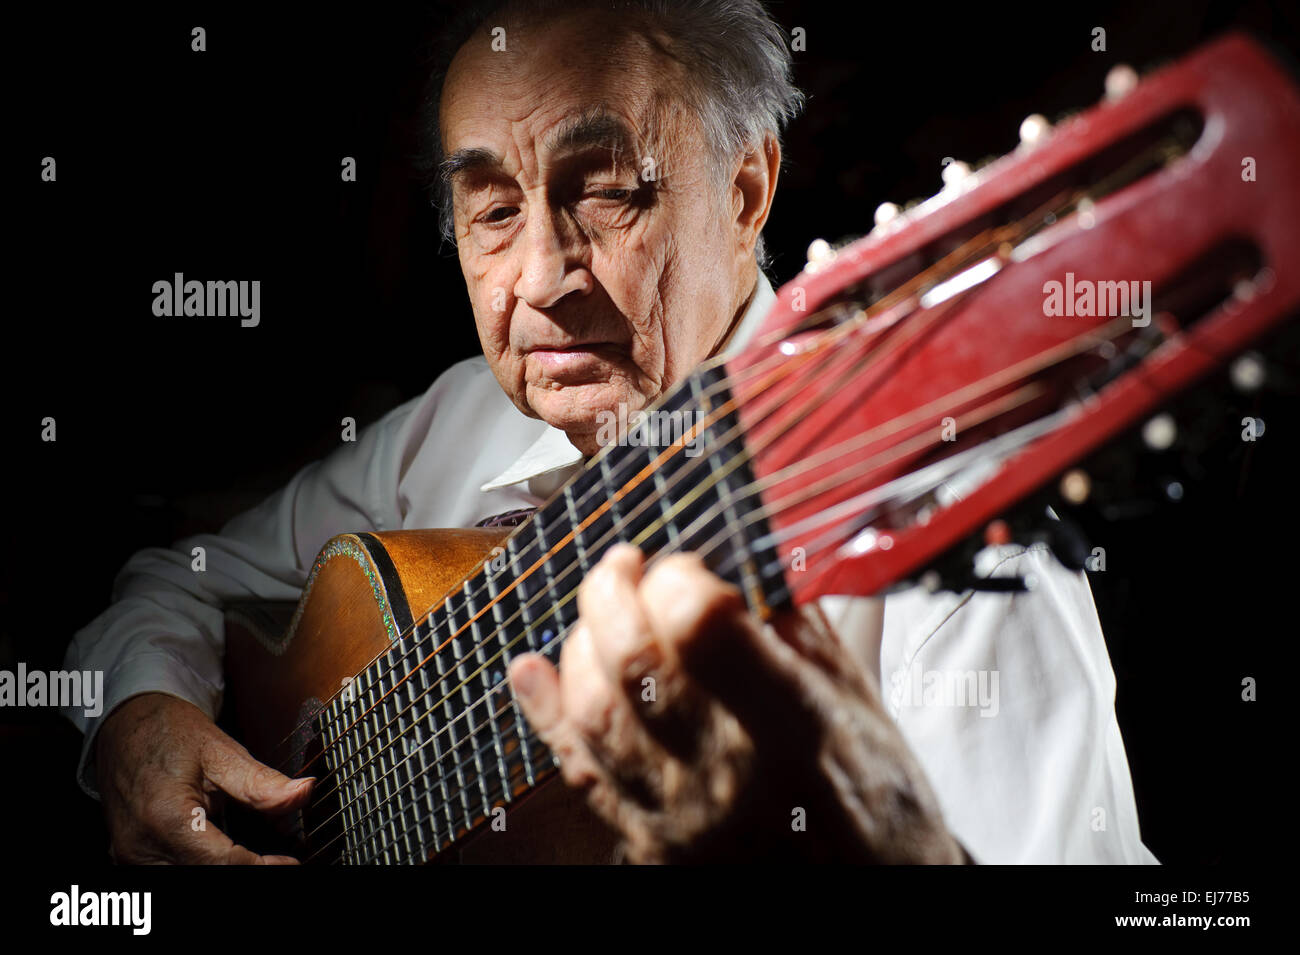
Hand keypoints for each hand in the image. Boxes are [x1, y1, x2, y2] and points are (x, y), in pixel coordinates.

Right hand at [95, 692, 313, 863]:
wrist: (125, 722)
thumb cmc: (169, 732)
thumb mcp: (222, 752)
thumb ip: (262, 783)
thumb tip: (304, 792)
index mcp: (165, 818)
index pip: (222, 863)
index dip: (262, 868)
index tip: (290, 863)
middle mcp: (141, 845)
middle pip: (204, 876)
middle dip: (245, 870)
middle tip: (277, 862)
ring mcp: (130, 855)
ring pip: (186, 878)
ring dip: (222, 870)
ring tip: (255, 859)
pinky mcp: (129, 856)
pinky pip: (171, 872)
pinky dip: (200, 867)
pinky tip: (225, 859)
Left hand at [508, 544, 965, 863]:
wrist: (876, 886)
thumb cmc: (876, 794)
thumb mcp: (860, 695)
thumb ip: (791, 623)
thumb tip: (733, 554)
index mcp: (793, 723)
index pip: (700, 626)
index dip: (680, 575)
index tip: (688, 564)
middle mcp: (727, 774)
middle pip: (633, 661)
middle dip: (615, 590)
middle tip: (627, 565)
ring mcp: (680, 815)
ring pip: (593, 711)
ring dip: (583, 642)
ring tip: (605, 613)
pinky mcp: (649, 841)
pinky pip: (579, 770)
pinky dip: (545, 711)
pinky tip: (533, 670)